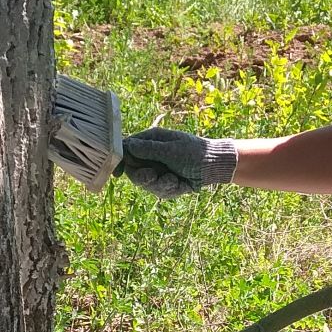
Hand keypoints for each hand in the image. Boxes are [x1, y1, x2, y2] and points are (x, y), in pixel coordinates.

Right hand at [117, 127, 238, 199]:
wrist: (213, 167)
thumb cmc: (194, 152)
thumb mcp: (171, 150)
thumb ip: (149, 149)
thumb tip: (127, 145)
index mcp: (150, 141)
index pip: (127, 150)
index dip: (121, 161)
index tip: (118, 172)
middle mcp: (151, 156)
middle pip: (134, 171)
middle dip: (143, 177)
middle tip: (153, 176)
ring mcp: (157, 170)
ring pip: (146, 184)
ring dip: (161, 184)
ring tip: (174, 180)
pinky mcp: (165, 183)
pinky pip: (159, 191)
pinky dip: (170, 189)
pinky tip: (181, 183)